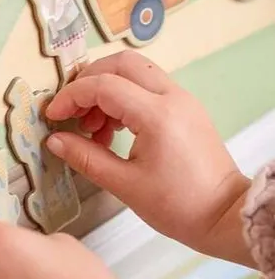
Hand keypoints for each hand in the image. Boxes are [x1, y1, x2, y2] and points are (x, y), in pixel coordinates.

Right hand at [46, 51, 251, 265]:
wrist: (224, 215)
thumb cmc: (177, 206)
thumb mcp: (125, 185)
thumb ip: (86, 158)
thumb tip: (54, 140)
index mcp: (157, 115)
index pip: (104, 86)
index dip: (72, 96)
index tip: (53, 116)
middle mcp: (172, 97)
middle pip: (122, 63)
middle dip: (89, 80)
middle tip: (72, 111)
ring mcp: (182, 99)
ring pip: (136, 72)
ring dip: (107, 90)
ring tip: (93, 129)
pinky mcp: (186, 108)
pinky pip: (148, 88)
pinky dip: (124, 98)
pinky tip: (113, 130)